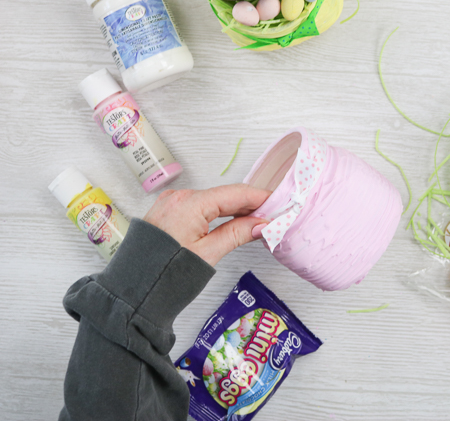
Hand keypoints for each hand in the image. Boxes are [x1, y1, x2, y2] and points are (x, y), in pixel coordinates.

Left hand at [143, 184, 270, 266]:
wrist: (131, 294)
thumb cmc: (165, 278)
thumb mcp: (208, 254)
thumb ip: (237, 234)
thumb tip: (262, 224)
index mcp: (189, 203)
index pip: (236, 193)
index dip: (260, 198)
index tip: (279, 203)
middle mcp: (179, 198)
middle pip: (225, 195)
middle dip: (250, 205)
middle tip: (274, 215)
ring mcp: (171, 204)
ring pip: (213, 201)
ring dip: (235, 209)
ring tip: (258, 221)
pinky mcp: (167, 213)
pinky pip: (200, 207)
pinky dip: (219, 213)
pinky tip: (233, 221)